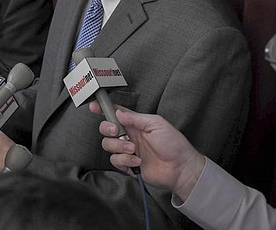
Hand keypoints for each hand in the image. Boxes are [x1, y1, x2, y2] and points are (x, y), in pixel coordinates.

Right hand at [88, 101, 205, 201]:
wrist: (181, 168)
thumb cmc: (173, 143)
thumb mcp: (156, 124)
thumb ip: (135, 118)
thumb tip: (118, 113)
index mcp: (135, 123)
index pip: (115, 113)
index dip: (102, 109)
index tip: (94, 107)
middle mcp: (129, 136)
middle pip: (106, 129)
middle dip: (107, 129)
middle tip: (117, 131)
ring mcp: (127, 150)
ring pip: (108, 145)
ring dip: (119, 146)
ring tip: (133, 149)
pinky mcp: (128, 165)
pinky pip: (115, 161)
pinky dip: (125, 160)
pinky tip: (137, 160)